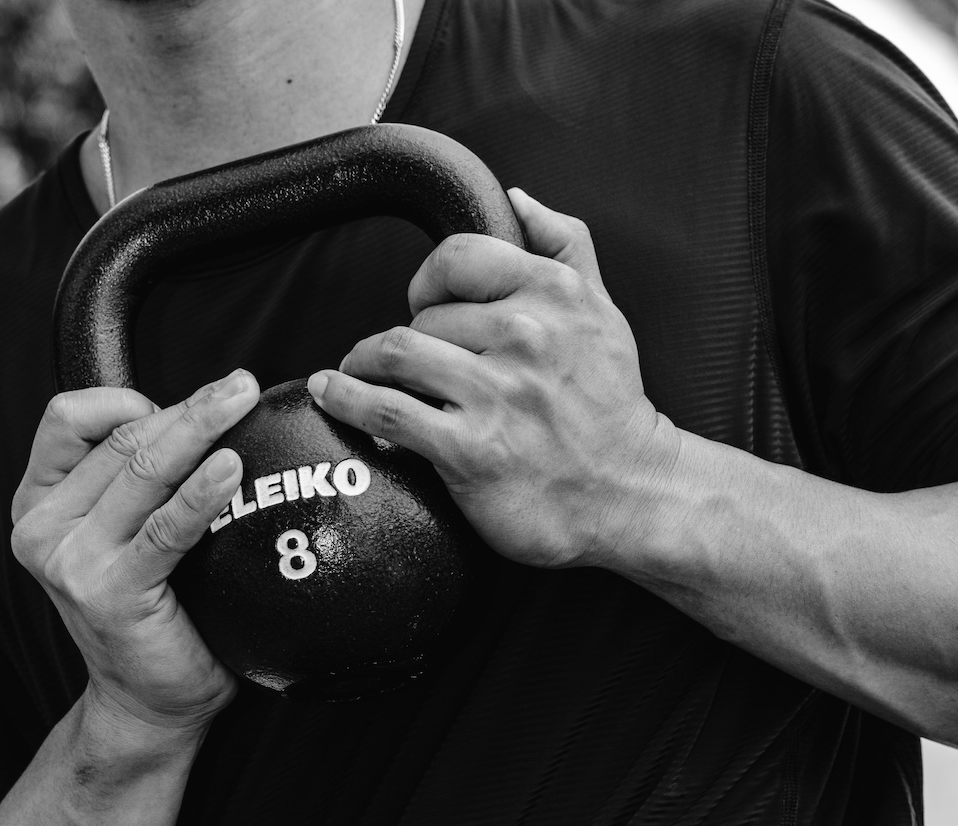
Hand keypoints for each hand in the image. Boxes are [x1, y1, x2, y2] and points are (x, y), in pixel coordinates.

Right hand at [11, 371, 259, 730]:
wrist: (148, 702)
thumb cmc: (152, 612)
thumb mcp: (124, 535)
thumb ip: (134, 482)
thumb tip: (201, 412)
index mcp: (39, 504)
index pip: (68, 419)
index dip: (127, 399)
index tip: (185, 404)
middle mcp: (43, 529)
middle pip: (119, 440)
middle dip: (188, 406)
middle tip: (242, 385)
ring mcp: (71, 562)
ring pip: (141, 470)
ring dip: (199, 427)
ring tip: (243, 401)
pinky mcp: (111, 592)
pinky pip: (166, 528)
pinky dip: (201, 492)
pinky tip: (232, 469)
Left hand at [307, 188, 680, 569]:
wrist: (628, 495)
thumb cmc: (612, 410)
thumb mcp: (605, 315)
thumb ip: (567, 247)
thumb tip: (519, 199)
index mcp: (555, 294)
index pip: (459, 256)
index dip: (429, 279)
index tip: (424, 301)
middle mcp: (527, 337)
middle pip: (424, 313)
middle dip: (406, 336)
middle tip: (405, 362)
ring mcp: (496, 394)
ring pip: (396, 353)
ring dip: (362, 362)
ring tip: (354, 371)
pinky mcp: (469, 450)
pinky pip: (384, 410)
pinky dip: (346, 399)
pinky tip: (330, 393)